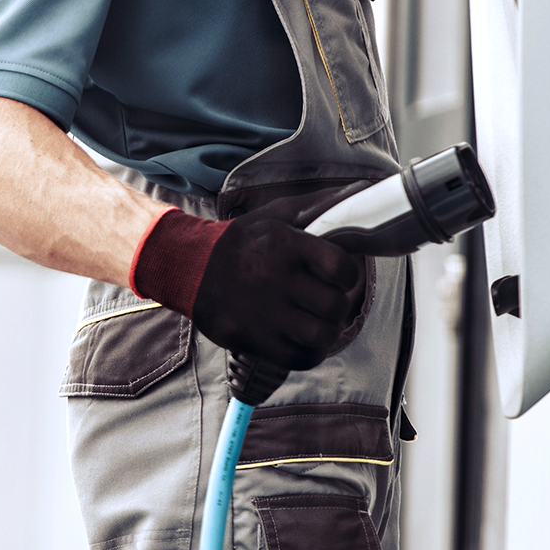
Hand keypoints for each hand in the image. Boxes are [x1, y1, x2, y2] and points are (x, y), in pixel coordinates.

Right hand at [193, 214, 363, 369]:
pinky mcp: (254, 339)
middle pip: (335, 306)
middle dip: (339, 306)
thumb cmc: (240, 241)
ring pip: (321, 336)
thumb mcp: (276, 215)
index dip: (349, 275)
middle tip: (330, 301)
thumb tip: (359, 192)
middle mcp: (277, 279)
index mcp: (286, 245)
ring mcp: (266, 313)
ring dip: (327, 331)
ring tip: (320, 323)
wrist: (189, 267)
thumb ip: (318, 206)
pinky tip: (304, 340)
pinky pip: (299, 358)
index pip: (341, 267)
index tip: (342, 276)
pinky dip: (309, 353)